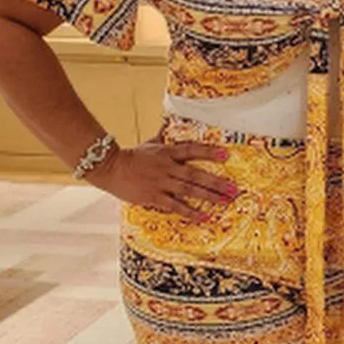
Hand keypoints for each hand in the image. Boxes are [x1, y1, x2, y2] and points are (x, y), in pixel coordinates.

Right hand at [89, 140, 236, 222]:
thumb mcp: (148, 144)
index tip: (226, 154)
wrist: (109, 168)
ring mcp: (161, 182)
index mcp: (167, 153)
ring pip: (189, 189)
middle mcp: (167, 167)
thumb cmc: (130, 156)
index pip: (192, 150)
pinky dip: (190, 211)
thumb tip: (167, 126)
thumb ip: (161, 138)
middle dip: (217, 181)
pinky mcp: (154, 196)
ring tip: (225, 201)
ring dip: (209, 196)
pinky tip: (204, 217)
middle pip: (196, 174)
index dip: (209, 152)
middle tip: (233, 188)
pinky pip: (175, 205)